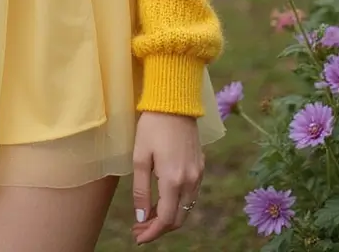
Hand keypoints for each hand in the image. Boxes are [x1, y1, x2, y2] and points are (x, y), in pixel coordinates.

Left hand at [131, 111, 203, 244]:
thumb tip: (141, 216)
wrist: (175, 101)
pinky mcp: (200, 165)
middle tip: (139, 227)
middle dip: (159, 227)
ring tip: (148, 215)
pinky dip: (177, 203)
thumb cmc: (152, 125)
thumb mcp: (140, 156)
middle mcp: (190, 180)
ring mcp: (198, 173)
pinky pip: (191, 194)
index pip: (166, 219)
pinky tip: (162, 198)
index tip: (138, 237)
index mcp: (174, 179)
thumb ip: (140, 189)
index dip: (152, 232)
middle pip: (178, 218)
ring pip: (186, 207)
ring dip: (168, 216)